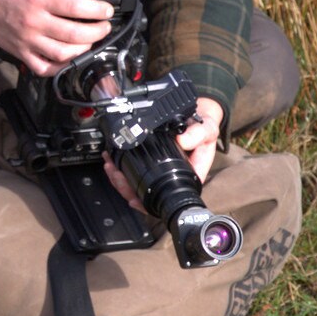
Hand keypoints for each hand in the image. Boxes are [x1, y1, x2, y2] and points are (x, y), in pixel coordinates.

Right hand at [0, 0, 113, 76]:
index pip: (77, 7)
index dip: (98, 10)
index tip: (107, 11)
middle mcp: (35, 21)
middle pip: (75, 33)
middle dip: (97, 32)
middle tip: (104, 27)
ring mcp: (28, 40)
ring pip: (63, 53)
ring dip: (83, 49)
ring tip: (90, 42)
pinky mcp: (21, 53)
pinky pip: (44, 67)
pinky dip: (60, 66)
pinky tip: (70, 58)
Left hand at [102, 96, 226, 212]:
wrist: (200, 113)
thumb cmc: (205, 126)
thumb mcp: (207, 128)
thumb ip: (198, 134)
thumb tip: (183, 140)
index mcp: (186, 175)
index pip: (166, 196)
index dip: (147, 202)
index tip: (133, 199)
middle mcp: (171, 176)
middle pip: (145, 193)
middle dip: (126, 188)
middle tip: (114, 175)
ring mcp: (160, 169)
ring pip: (136, 183)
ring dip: (120, 178)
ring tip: (109, 166)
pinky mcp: (151, 160)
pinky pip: (134, 169)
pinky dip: (120, 167)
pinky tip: (112, 161)